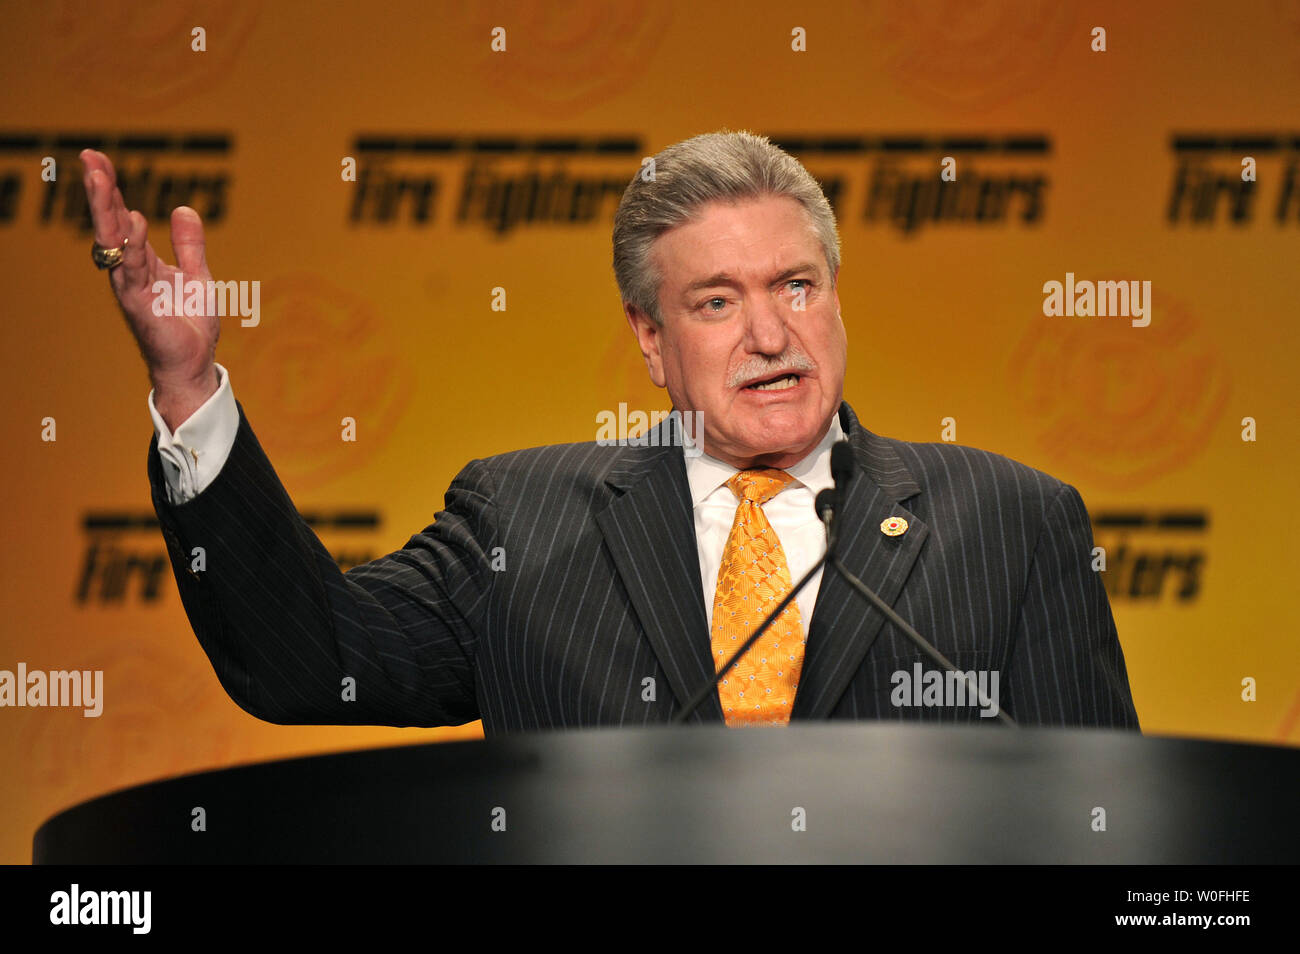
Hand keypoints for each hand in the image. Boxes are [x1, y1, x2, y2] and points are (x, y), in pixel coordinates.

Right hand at [81, 148, 219, 429]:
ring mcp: (131, 287)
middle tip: (90, 158)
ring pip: (113, 243)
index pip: (121, 218)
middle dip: (100, 191)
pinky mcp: (139, 305)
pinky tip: (131, 222)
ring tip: (99, 179)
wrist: (195, 364)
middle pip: (110, 224)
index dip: (110, 190)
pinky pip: (133, 270)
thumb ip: (189, 245)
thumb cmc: (191, 325)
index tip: (97, 158)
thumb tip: (184, 208)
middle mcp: (131, 270)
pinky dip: (132, 246)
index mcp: (143, 261)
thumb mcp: (197, 275)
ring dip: (106, 211)